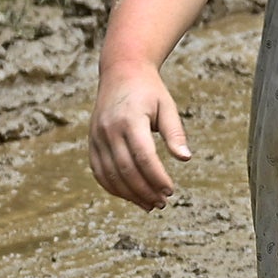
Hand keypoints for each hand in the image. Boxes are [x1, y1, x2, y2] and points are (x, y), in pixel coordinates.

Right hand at [89, 57, 190, 209]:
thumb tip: (185, 158)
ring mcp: (97, 136)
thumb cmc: (150, 91)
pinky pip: (99, 171)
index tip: (170, 191)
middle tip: (161, 203)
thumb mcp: (167, 107)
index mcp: (130, 119)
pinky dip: (113, 187)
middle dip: (145, 191)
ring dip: (130, 194)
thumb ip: (175, 133)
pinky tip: (130, 196)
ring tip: (149, 205)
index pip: (144, 157)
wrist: (121, 72)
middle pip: (126, 170)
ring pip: (110, 175)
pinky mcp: (92, 141)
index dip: (156, 178)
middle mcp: (109, 129)